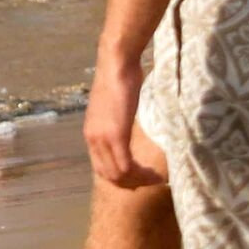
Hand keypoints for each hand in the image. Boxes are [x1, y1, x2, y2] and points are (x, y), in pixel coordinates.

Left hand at [82, 58, 160, 189]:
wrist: (117, 64)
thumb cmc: (120, 79)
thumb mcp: (115, 108)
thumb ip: (117, 124)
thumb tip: (128, 132)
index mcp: (91, 135)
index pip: (102, 169)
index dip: (121, 179)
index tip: (140, 178)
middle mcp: (93, 140)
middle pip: (109, 177)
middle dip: (131, 184)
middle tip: (152, 181)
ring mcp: (102, 138)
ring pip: (119, 174)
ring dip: (139, 181)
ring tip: (157, 178)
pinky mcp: (115, 135)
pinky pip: (126, 165)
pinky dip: (142, 174)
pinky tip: (155, 173)